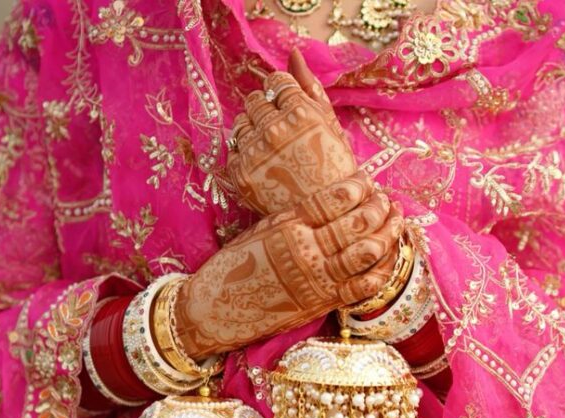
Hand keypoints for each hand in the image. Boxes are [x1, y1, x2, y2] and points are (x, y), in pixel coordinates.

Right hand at [175, 171, 403, 358]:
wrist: (214, 310)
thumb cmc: (233, 268)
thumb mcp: (260, 231)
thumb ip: (294, 219)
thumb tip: (326, 204)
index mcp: (289, 224)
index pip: (334, 199)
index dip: (357, 188)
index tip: (367, 181)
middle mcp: (306, 249)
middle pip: (357, 222)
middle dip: (380, 209)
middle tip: (388, 201)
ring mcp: (316, 278)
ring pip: (366, 251)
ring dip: (387, 235)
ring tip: (395, 223)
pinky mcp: (320, 303)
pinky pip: (362, 287)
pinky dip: (381, 271)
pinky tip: (388, 259)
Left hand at [226, 49, 356, 215]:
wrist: (325, 219)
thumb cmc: (333, 170)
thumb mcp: (330, 126)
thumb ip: (310, 87)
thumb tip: (292, 52)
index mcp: (300, 112)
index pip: (276, 83)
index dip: (282, 96)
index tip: (291, 112)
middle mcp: (275, 129)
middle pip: (254, 100)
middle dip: (265, 111)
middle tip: (281, 134)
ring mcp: (255, 153)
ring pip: (239, 123)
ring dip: (251, 131)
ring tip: (271, 151)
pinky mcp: (240, 175)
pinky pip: (231, 150)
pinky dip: (243, 154)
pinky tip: (262, 166)